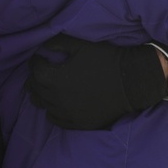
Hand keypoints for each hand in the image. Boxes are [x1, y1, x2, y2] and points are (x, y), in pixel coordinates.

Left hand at [27, 35, 164, 129]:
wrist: (132, 81)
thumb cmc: (105, 60)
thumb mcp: (79, 45)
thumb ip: (57, 43)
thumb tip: (42, 47)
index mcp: (54, 79)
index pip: (34, 70)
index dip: (36, 62)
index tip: (40, 58)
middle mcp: (57, 99)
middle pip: (35, 88)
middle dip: (36, 78)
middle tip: (42, 71)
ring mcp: (67, 114)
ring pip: (42, 104)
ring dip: (42, 94)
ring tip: (48, 87)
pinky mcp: (78, 123)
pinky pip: (55, 119)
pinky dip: (53, 110)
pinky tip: (58, 103)